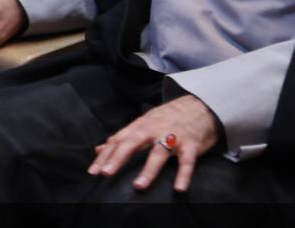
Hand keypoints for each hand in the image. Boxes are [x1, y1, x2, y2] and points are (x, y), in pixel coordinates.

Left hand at [88, 95, 221, 193]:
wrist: (201, 105)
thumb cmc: (169, 117)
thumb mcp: (144, 123)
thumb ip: (123, 137)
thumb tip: (100, 149)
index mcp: (141, 125)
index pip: (119, 139)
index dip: (105, 156)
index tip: (93, 172)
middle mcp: (155, 129)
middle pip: (134, 142)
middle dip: (119, 158)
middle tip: (106, 173)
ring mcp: (173, 136)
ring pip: (159, 152)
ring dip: (148, 169)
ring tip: (138, 186)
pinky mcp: (191, 144)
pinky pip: (187, 161)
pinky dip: (183, 174)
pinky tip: (179, 188)